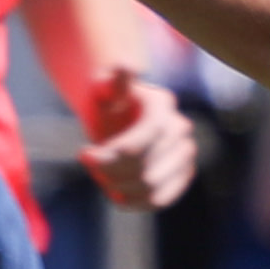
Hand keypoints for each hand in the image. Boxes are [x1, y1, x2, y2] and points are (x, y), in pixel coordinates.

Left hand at [82, 73, 201, 210]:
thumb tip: (127, 66)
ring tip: (102, 178)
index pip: (136, 146)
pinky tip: (115, 193)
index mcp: (162, 104)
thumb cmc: (107, 103)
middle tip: (90, 164)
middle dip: (110, 173)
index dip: (108, 158)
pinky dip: (135, 202)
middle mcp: (181, 128)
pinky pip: (161, 199)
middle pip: (143, 169)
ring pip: (151, 187)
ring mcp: (186, 153)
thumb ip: (112, 81)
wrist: (120, 118)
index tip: (83, 154)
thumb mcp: (103, 89)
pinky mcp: (183, 175)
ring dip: (119, 188)